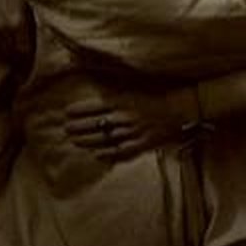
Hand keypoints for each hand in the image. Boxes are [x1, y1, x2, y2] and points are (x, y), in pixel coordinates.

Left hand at [64, 82, 202, 162]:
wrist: (179, 110)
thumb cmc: (156, 96)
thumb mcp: (133, 90)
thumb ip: (115, 93)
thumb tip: (96, 94)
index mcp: (123, 101)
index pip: (95, 106)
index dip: (79, 110)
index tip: (66, 112)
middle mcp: (125, 117)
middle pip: (96, 123)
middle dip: (79, 127)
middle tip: (66, 129)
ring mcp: (132, 132)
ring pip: (105, 138)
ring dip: (88, 140)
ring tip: (75, 141)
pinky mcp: (141, 144)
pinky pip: (121, 151)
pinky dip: (107, 154)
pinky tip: (96, 155)